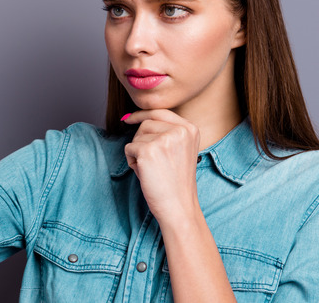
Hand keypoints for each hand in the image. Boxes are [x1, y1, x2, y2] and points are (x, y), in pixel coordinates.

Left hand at [122, 110, 201, 224]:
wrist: (178, 207)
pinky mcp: (148, 150)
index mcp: (190, 129)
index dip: (142, 114)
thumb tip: (132, 117)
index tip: (128, 119)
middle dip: (141, 141)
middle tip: (150, 162)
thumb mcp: (179, 149)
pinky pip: (128, 148)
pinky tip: (145, 174)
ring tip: (151, 169)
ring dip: (137, 152)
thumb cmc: (175, 182)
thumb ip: (166, 132)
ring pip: (136, 136)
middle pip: (146, 123)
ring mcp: (164, 139)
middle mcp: (179, 131)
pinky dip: (131, 162)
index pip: (160, 112)